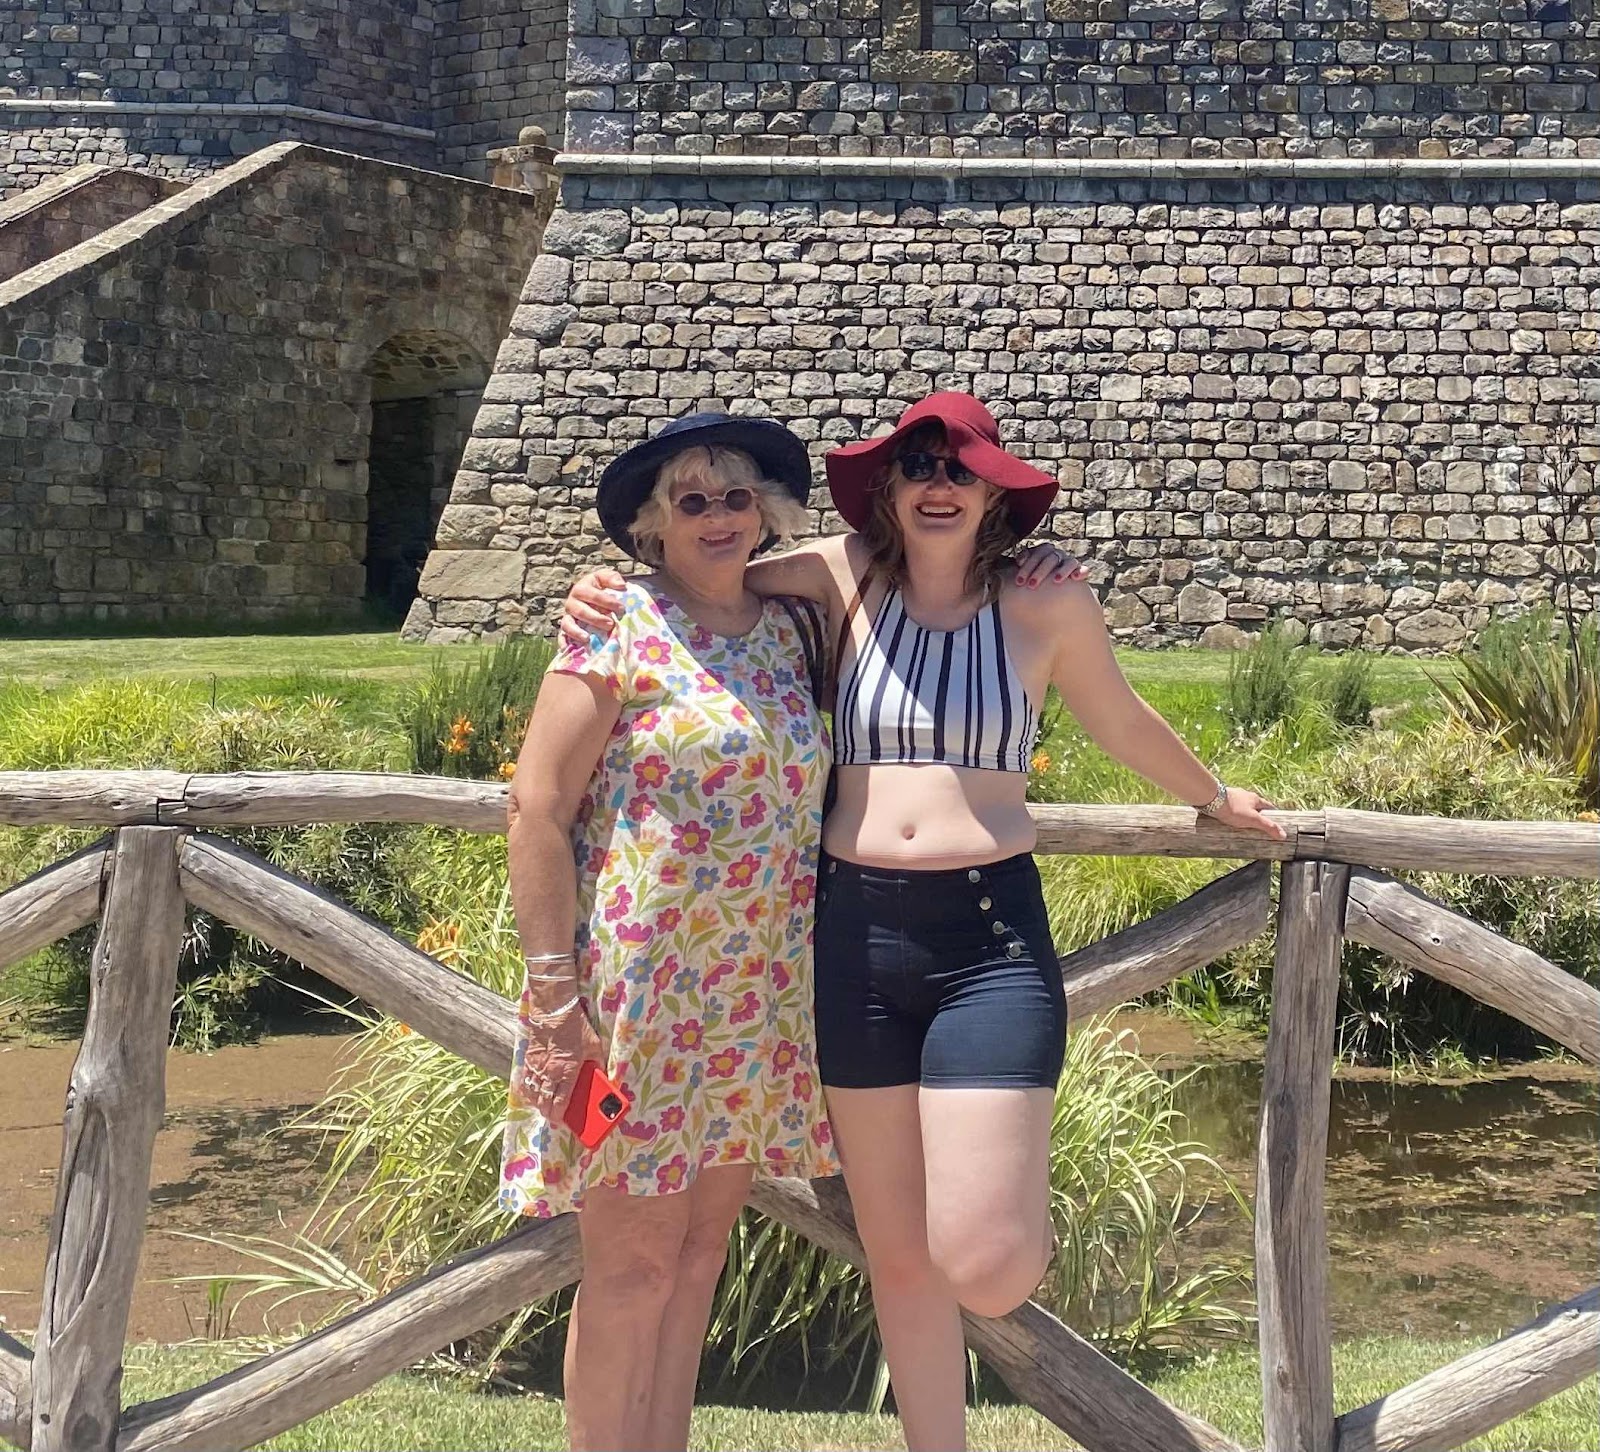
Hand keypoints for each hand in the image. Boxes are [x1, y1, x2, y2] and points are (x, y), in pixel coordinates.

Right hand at [516, 995, 607, 1120]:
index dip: (560, 1117)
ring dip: (537, 1103)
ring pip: (532, 1094)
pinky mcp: (528, 1059)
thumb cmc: (576, 1027)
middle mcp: (549, 1073)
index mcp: (567, 1072)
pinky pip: (524, 1081)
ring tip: (544, 1106)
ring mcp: (536, 1066)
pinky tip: (532, 1092)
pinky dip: (527, 1090)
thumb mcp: (594, 1045)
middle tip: (554, 1117)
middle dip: (548, 1114)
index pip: (560, 1103)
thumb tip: (603, 1076)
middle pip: (544, 1103)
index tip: (563, 1122)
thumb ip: (598, 1063)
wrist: (554, 1009)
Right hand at [558, 567, 627, 647]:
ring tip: (587, 638)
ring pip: (568, 624)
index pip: (591, 594)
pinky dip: (563, 643)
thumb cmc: (601, 589)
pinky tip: (567, 649)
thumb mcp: (606, 579)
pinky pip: (562, 636)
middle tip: (611, 624)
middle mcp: (571, 602)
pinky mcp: (566, 629)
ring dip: (577, 632)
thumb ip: (612, 578)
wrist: (594, 599)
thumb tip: (622, 585)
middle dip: (595, 618)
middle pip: (580, 610)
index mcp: (581, 589)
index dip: (606, 601)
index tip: (621, 608)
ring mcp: (568, 617)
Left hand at [1015, 543, 1087, 588]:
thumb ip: (1018, 566)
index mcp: (1042, 551)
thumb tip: (1011, 565)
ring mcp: (1068, 561)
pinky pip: (1082, 568)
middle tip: (1031, 585)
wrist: (1051, 591)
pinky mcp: (1079, 571)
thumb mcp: (1024, 573)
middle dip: (1039, 571)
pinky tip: (1075, 578)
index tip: (1019, 580)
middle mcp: (1056, 554)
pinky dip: (1081, 571)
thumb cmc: (1032, 580)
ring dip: (1061, 570)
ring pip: (1067, 561)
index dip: (1027, 565)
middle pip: (1049, 557)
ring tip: (1055, 581)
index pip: (1035, 553)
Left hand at [1209, 786, 1285, 840]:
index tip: (1274, 822)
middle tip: (1258, 827)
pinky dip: (1231, 814)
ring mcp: (1232, 796)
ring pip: (1241, 807)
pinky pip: (1229, 808)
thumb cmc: (1233, 808)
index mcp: (1255, 798)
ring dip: (1243, 815)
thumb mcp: (1253, 820)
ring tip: (1242, 826)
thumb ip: (1268, 827)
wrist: (1210, 799)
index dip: (1272, 815)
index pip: (1268, 806)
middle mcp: (1245, 795)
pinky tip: (1228, 820)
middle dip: (1257, 816)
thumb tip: (1283, 835)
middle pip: (1254, 806)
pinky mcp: (1221, 800)